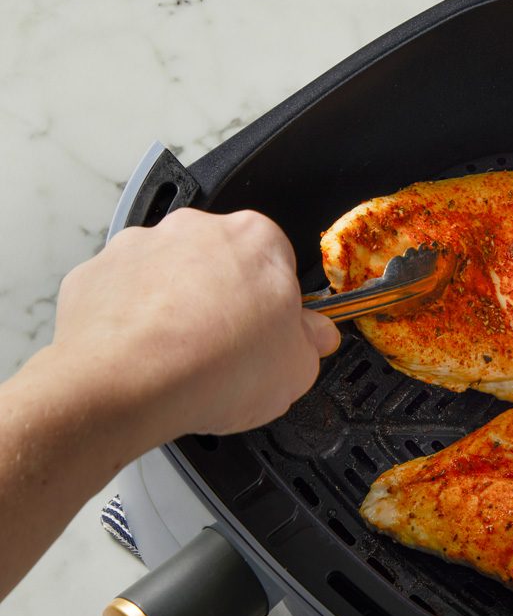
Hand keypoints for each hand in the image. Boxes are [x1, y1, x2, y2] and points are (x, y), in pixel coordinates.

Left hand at [49, 208, 338, 442]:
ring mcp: (140, 248)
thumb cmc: (214, 365)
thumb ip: (310, 343)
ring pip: (169, 276)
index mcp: (257, 238)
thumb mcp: (297, 368)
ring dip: (176, 307)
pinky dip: (131, 322)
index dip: (278, 304)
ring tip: (181, 361)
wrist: (127, 385)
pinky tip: (143, 360)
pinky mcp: (95, 275)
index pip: (279, 262)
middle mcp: (196, 230)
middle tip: (228, 350)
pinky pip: (122, 295)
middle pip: (221, 262)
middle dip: (225, 299)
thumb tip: (315, 336)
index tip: (273, 334)